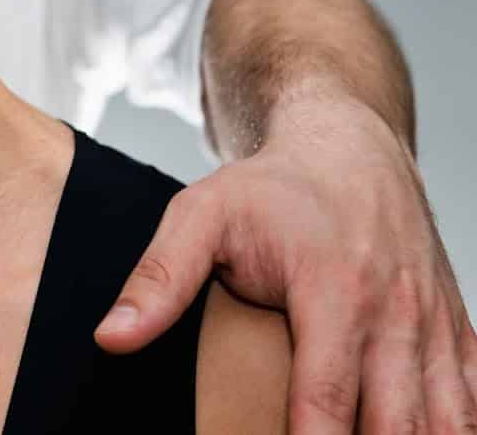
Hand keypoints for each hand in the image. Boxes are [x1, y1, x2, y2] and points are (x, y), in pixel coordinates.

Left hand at [95, 96, 476, 433]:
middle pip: (395, 425)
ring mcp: (435, 325)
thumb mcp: (200, 215)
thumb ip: (159, 279)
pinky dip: (457, 428)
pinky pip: (473, 400)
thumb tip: (111, 337)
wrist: (347, 146)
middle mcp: (397, 314)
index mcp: (334, 291)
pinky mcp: (456, 330)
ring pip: (447, 421)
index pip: (326, 399)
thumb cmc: (268, 188)